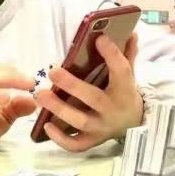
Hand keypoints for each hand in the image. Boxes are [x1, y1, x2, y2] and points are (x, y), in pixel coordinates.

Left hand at [34, 33, 143, 152]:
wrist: (134, 125)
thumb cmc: (123, 93)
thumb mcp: (128, 74)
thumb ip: (127, 53)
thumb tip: (131, 30)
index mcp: (124, 89)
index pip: (121, 71)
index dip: (112, 54)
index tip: (99, 38)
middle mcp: (112, 110)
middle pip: (93, 99)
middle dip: (72, 85)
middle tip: (53, 71)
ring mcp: (101, 127)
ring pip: (80, 121)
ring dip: (59, 109)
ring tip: (41, 95)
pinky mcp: (92, 140)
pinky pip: (76, 144)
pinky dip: (61, 139)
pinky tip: (47, 125)